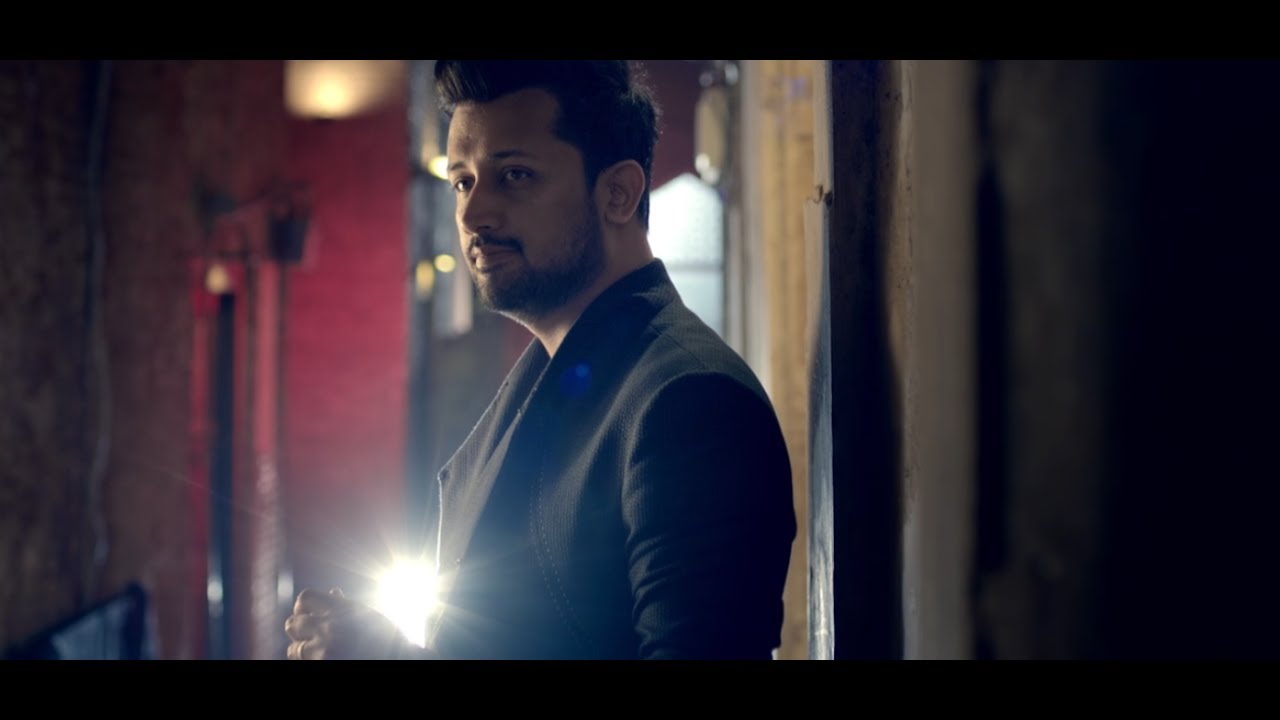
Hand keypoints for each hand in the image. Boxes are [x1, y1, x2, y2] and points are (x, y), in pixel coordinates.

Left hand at [284, 587, 412, 659]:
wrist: (399, 659)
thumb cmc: (388, 637)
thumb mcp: (368, 614)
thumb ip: (345, 605)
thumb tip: (333, 592)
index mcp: (341, 608)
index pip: (304, 598)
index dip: (303, 607)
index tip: (309, 615)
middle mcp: (329, 626)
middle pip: (292, 623)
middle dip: (299, 630)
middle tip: (309, 636)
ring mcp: (324, 649)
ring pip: (293, 649)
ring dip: (302, 650)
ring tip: (317, 651)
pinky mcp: (322, 665)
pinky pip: (302, 663)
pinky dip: (309, 661)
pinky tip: (321, 658)